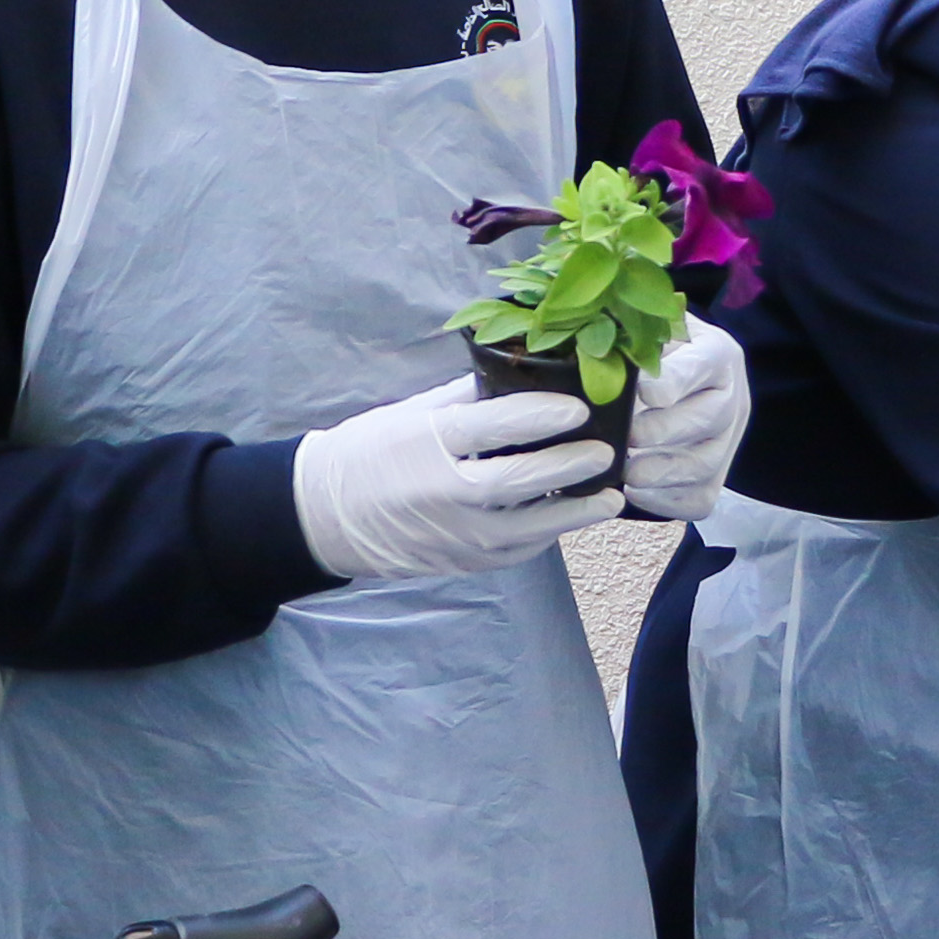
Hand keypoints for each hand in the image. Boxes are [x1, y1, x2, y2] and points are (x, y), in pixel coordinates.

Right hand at [293, 376, 614, 582]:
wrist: (329, 516)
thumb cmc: (370, 452)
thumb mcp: (411, 413)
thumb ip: (466, 398)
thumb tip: (521, 377)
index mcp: (429, 443)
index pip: (496, 426)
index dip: (542, 416)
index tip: (578, 408)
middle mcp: (444, 492)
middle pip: (519, 481)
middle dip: (569, 465)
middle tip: (606, 451)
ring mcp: (454, 534)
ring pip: (528, 529)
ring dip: (574, 514)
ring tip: (610, 497)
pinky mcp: (461, 562)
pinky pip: (516, 551)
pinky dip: (547, 535)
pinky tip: (570, 517)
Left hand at [616, 320, 748, 521]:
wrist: (676, 377)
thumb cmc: (650, 349)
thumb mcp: (645, 328)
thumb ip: (627, 335)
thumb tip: (590, 353)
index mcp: (715, 352)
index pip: (702, 364)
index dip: (672, 381)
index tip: (641, 392)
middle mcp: (731, 396)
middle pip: (709, 418)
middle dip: (664, 431)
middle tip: (628, 437)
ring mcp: (727, 440)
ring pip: (706, 464)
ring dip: (663, 472)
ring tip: (627, 473)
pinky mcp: (717, 476)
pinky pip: (699, 498)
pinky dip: (665, 501)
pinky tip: (634, 492)